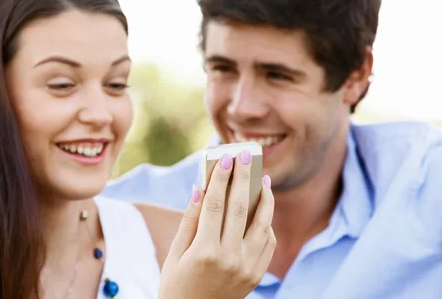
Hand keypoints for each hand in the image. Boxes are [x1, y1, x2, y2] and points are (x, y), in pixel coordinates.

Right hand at [158, 151, 275, 298]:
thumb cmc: (176, 285)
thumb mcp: (174, 254)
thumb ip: (190, 220)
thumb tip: (199, 188)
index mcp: (204, 252)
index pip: (216, 205)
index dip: (220, 179)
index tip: (225, 159)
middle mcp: (229, 259)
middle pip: (240, 209)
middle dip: (243, 178)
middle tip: (246, 157)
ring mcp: (246, 269)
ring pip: (262, 225)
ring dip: (265, 199)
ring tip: (264, 179)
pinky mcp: (256, 276)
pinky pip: (268, 243)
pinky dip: (267, 224)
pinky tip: (262, 210)